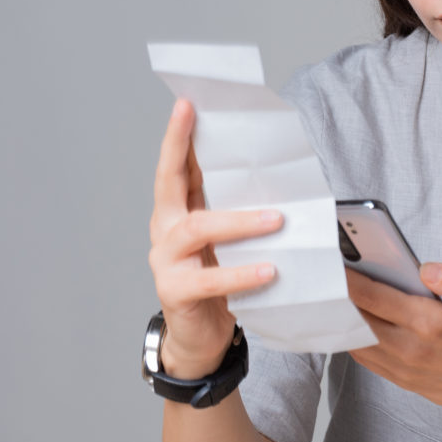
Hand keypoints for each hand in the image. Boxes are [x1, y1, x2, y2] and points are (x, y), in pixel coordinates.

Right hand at [148, 98, 281, 378]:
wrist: (202, 338)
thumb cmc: (218, 282)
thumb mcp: (227, 240)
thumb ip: (236, 211)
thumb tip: (274, 179)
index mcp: (176, 212)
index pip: (176, 167)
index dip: (179, 136)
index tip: (187, 103)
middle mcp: (165, 229)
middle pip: (168, 182)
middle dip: (180, 147)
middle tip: (197, 119)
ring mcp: (166, 260)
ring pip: (198, 228)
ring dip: (239, 220)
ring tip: (276, 220)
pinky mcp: (176, 291)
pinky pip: (210, 280)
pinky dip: (241, 273)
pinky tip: (268, 270)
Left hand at [345, 262, 441, 421]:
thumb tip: (427, 268)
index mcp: (430, 324)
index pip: (373, 297)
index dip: (346, 279)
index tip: (329, 261)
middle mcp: (410, 349)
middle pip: (356, 319)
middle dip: (337, 297)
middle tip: (321, 275)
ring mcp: (405, 369)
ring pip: (356, 342)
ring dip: (341, 320)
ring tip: (329, 296)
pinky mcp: (405, 381)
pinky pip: (367, 360)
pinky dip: (352, 341)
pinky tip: (349, 324)